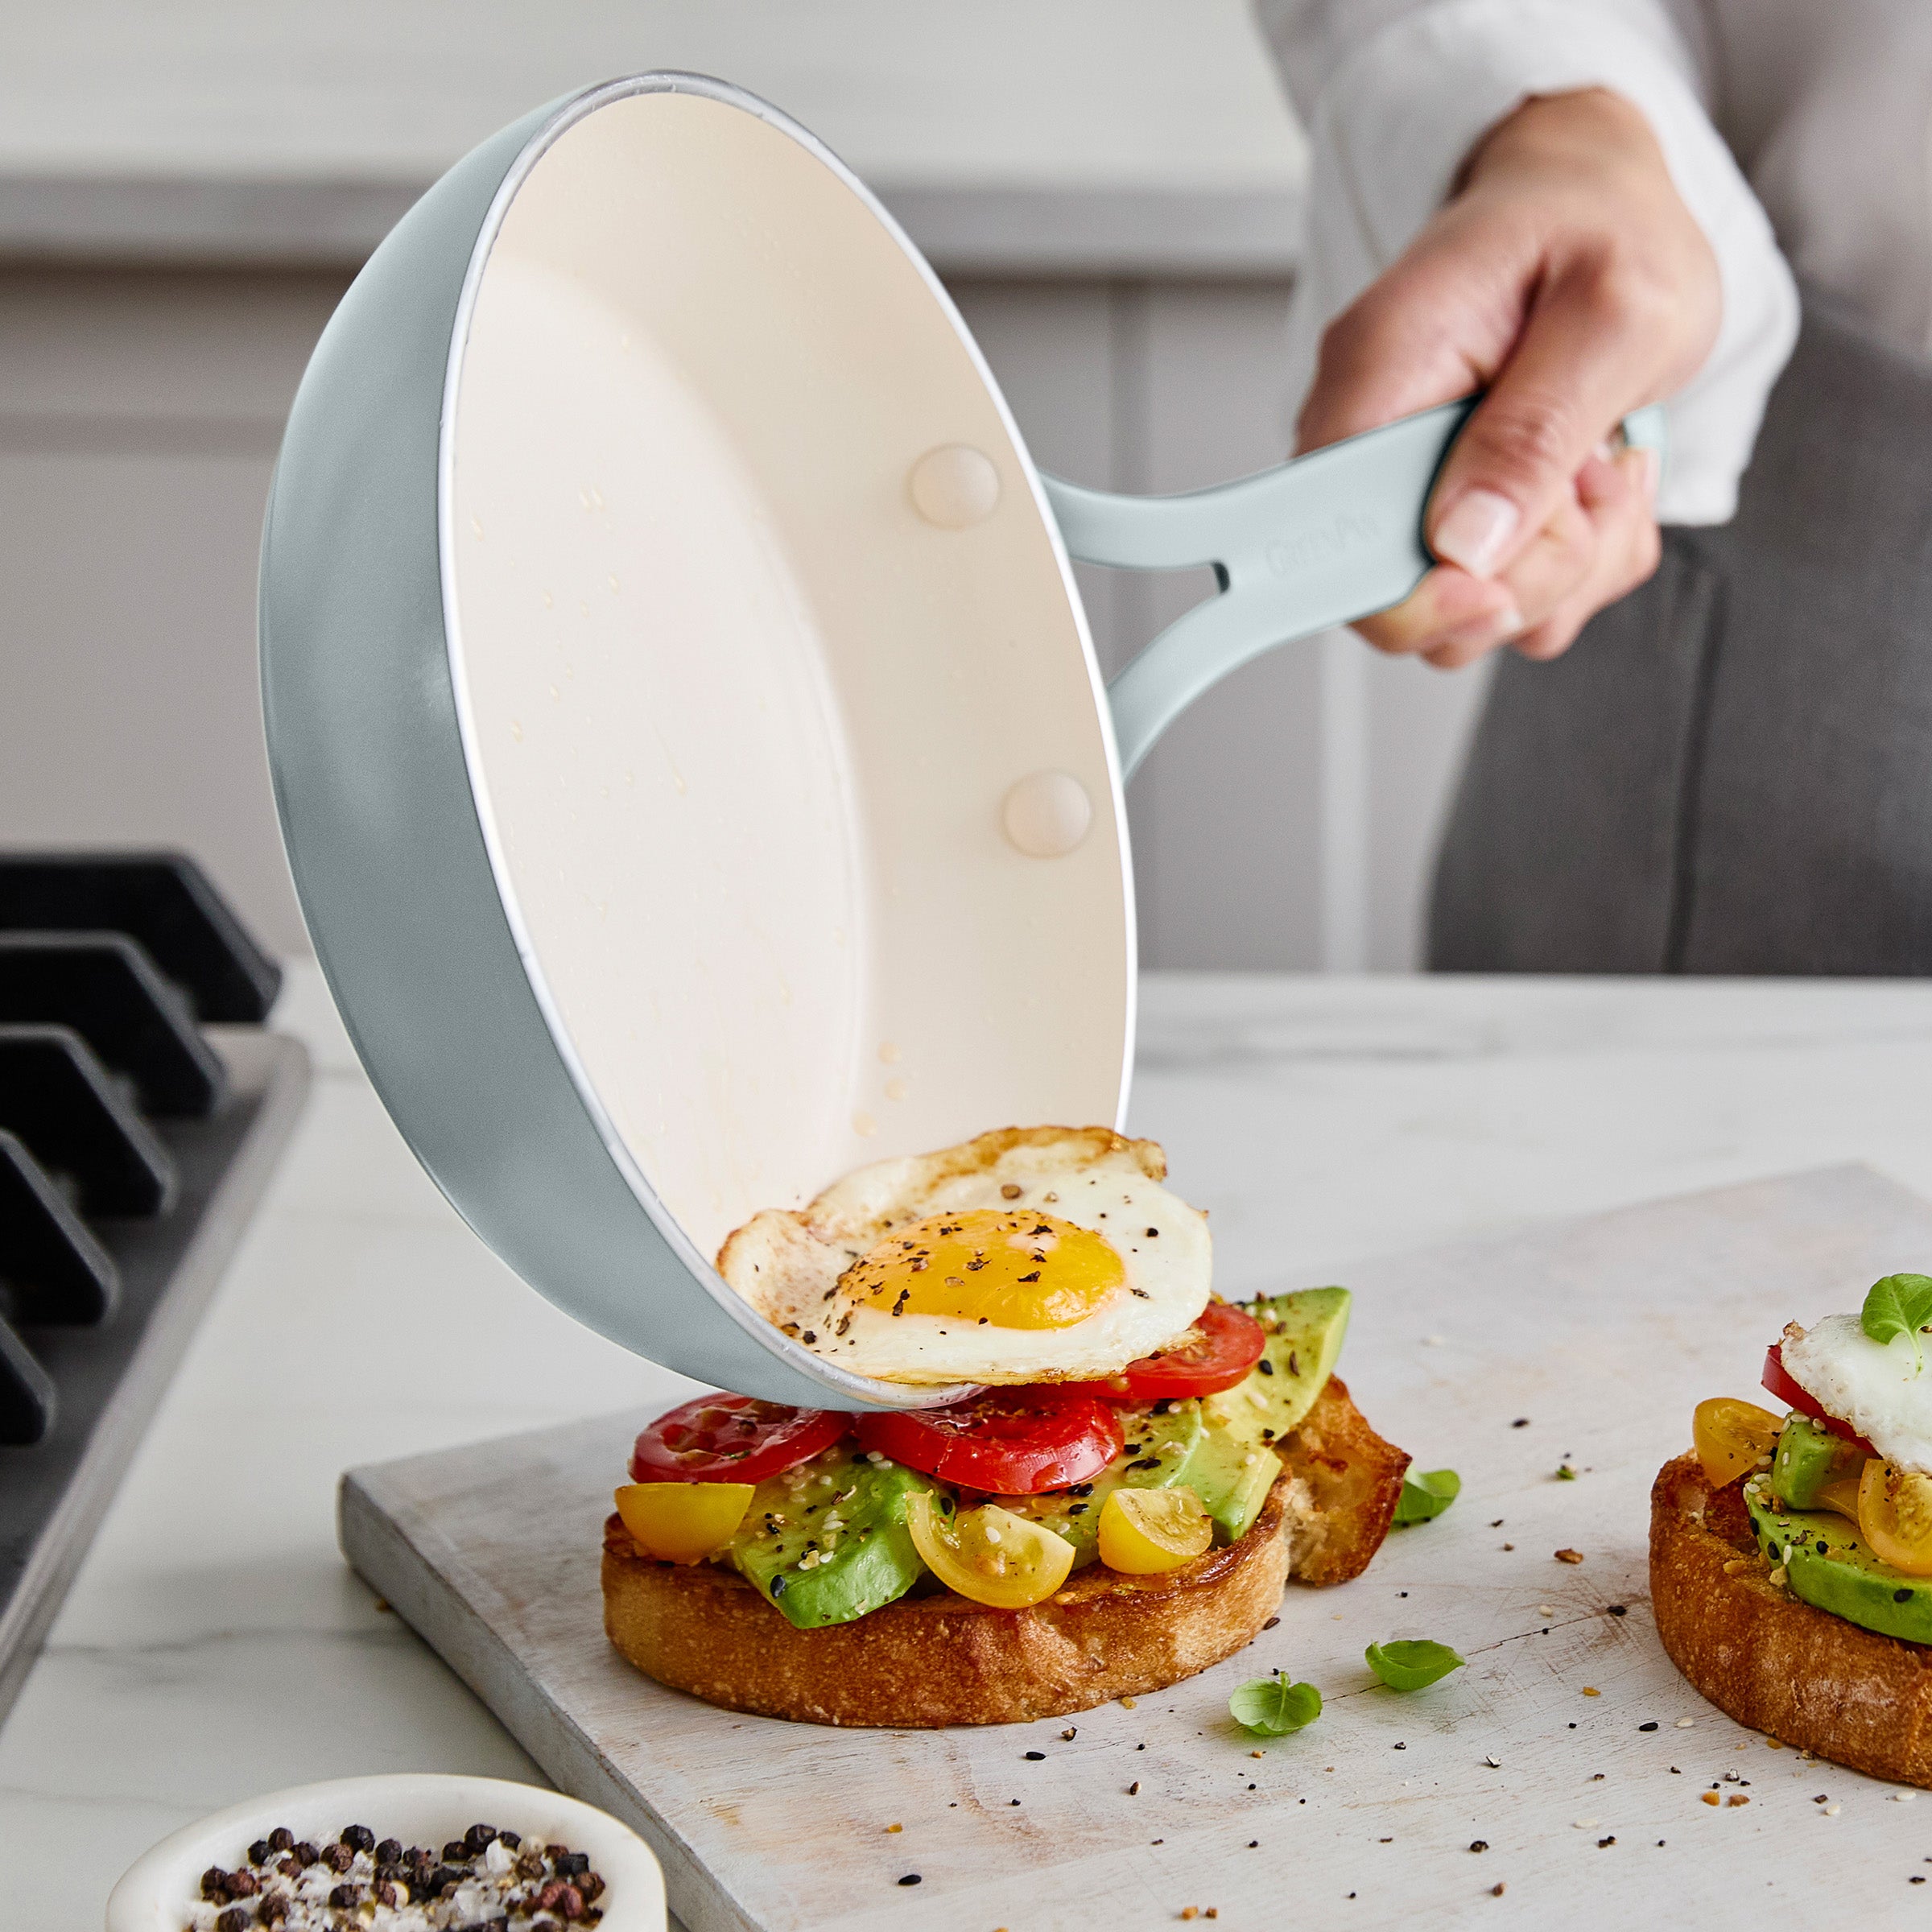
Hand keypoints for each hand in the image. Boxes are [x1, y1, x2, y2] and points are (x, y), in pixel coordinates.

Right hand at [1296, 87, 1719, 667]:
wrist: (1608, 203)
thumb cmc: (1606, 231)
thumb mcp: (1615, 316)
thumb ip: (1538, 431)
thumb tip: (1463, 545)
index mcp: (1377, 377)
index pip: (1322, 543)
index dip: (1410, 595)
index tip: (1496, 577)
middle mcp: (1373, 442)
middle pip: (1405, 601)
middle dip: (1524, 575)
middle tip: (1591, 482)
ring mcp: (1412, 487)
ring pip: (1471, 614)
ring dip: (1568, 566)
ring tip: (1603, 465)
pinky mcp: (1455, 517)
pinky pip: (1515, 599)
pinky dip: (1582, 561)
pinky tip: (1597, 480)